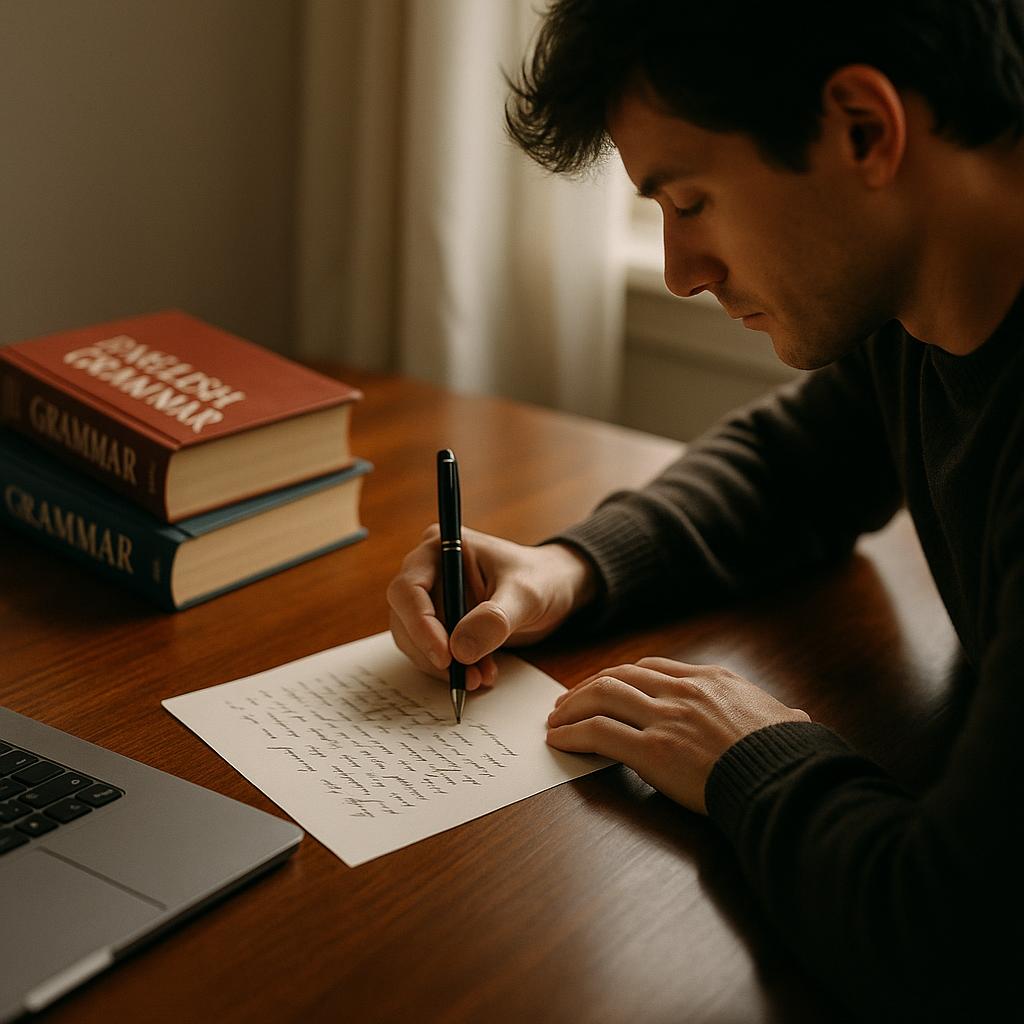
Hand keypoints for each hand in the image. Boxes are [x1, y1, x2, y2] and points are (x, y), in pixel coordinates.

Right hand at [387, 526, 597, 688]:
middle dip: (435, 652)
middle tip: (466, 676)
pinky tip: (481, 672)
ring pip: (415, 640)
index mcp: (441, 548)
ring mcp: (433, 598)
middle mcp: (429, 571)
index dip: (420, 624)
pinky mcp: (441, 622)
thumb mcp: (525, 595)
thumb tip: (460, 649)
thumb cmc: (541, 579)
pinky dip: (453, 668)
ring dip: (444, 666)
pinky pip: (432, 651)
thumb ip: (495, 619)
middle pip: (406, 618)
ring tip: (480, 676)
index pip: (409, 588)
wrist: (555, 590)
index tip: (446, 656)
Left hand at [546, 657, 810, 813]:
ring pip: (602, 697)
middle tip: (566, 703)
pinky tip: (560, 741)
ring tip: (555, 721)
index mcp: (711, 680)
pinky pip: (599, 732)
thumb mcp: (787, 722)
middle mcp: (683, 691)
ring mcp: (666, 718)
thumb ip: (782, 715)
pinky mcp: (652, 750)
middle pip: (619, 677)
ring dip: (571, 707)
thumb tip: (797, 717)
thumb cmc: (790, 757)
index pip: (651, 668)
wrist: (787, 780)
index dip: (620, 677)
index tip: (604, 687)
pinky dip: (572, 734)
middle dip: (586, 688)